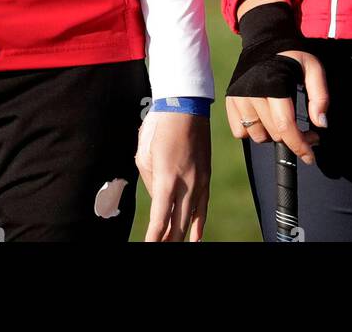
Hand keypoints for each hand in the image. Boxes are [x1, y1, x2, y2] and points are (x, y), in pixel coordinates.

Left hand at [136, 111, 210, 241]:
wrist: (185, 105)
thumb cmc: (159, 128)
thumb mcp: (145, 156)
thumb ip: (151, 182)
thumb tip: (158, 198)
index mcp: (166, 179)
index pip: (160, 220)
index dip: (154, 238)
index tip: (149, 246)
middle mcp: (186, 184)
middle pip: (178, 225)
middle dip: (168, 241)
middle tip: (159, 247)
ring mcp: (199, 181)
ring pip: (192, 219)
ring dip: (182, 236)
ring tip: (174, 246)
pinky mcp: (206, 176)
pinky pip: (203, 207)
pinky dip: (199, 224)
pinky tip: (196, 238)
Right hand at [225, 48, 328, 163]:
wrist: (263, 39)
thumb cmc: (291, 55)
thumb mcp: (313, 68)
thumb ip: (320, 96)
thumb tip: (320, 125)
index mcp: (273, 83)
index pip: (285, 126)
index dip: (299, 146)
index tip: (310, 157)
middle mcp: (252, 91)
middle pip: (274, 134)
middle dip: (293, 138)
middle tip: (305, 130)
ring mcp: (237, 97)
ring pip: (257, 136)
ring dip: (272, 134)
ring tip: (282, 119)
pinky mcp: (230, 100)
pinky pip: (240, 132)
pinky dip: (253, 130)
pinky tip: (264, 117)